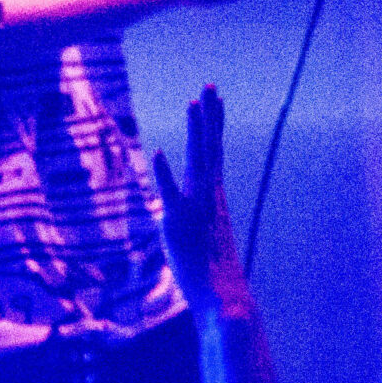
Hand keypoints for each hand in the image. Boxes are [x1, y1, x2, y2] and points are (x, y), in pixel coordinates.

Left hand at [151, 84, 249, 313]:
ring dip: (196, 132)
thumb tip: (199, 212)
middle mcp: (208, 197)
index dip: (213, 125)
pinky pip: (172, 193)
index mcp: (214, 197)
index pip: (213, 153)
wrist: (223, 297)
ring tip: (194, 102)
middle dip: (208, 116)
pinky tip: (158, 152)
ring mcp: (195, 207)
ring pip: (197, 161)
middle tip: (209, 85)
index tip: (215, 99)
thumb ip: (201, 223)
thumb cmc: (215, 272)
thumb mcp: (205, 238)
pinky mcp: (178, 223)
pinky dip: (165, 174)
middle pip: (209, 148)